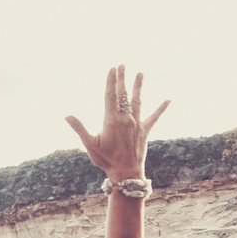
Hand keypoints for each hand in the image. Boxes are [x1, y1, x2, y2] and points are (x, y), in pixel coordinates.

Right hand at [65, 65, 168, 179]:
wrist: (126, 173)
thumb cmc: (105, 160)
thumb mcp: (89, 145)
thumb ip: (79, 128)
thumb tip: (67, 115)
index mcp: (111, 120)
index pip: (110, 96)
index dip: (110, 81)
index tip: (111, 69)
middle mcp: (125, 118)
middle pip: (123, 94)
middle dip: (122, 79)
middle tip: (122, 65)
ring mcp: (136, 124)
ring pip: (137, 101)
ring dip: (138, 86)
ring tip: (140, 73)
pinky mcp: (145, 131)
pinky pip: (154, 117)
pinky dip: (161, 108)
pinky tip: (169, 100)